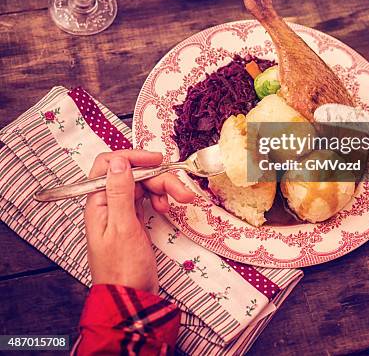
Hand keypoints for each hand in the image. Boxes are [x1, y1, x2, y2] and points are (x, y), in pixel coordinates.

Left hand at [84, 149, 193, 292]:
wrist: (130, 300)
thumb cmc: (123, 269)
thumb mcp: (123, 228)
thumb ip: (120, 192)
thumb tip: (119, 160)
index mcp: (98, 202)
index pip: (109, 164)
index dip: (133, 157)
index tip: (156, 160)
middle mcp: (107, 202)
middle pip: (132, 174)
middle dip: (158, 177)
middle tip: (180, 190)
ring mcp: (121, 211)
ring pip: (142, 185)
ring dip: (163, 187)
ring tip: (180, 199)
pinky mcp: (133, 219)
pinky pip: (146, 197)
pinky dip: (159, 198)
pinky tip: (166, 207)